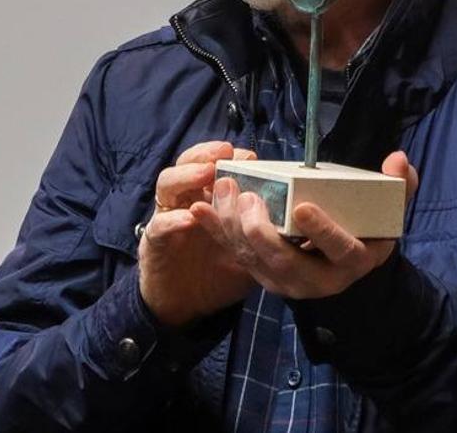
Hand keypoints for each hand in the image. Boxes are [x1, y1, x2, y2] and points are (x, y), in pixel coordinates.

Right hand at [138, 141, 256, 326]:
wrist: (184, 305)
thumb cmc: (219, 272)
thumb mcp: (251, 249)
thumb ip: (267, 231)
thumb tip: (303, 220)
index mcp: (208, 196)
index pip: (214, 164)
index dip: (229, 157)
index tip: (250, 155)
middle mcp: (184, 200)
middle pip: (187, 164)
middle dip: (205, 155)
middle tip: (225, 152)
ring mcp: (166, 217)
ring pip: (167, 185)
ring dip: (187, 176)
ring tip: (206, 173)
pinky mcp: (153, 241)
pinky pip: (159, 226)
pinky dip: (172, 220)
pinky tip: (189, 218)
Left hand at [191, 150, 418, 299]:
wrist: (344, 264)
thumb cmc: (367, 230)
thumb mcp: (389, 212)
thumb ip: (398, 187)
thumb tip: (397, 160)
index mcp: (353, 262)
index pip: (339, 250)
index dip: (322, 232)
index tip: (302, 207)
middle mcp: (318, 280)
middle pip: (285, 261)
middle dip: (262, 231)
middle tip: (250, 198)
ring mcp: (285, 281)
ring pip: (254, 259)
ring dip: (233, 227)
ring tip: (224, 191)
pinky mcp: (261, 274)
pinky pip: (235, 254)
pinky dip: (216, 231)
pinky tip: (199, 208)